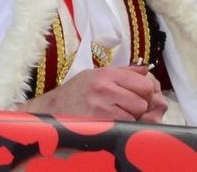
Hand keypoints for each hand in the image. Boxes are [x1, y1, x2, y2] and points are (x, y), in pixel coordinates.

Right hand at [16, 65, 166, 122]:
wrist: (51, 110)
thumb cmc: (75, 93)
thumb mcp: (95, 75)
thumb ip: (122, 73)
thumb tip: (144, 70)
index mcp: (105, 74)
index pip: (144, 84)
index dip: (145, 93)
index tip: (138, 96)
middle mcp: (104, 88)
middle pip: (143, 102)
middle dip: (138, 107)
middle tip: (126, 107)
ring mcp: (101, 107)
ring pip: (135, 116)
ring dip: (130, 118)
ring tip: (114, 114)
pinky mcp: (99, 123)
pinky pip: (124, 126)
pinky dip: (120, 126)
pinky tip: (109, 122)